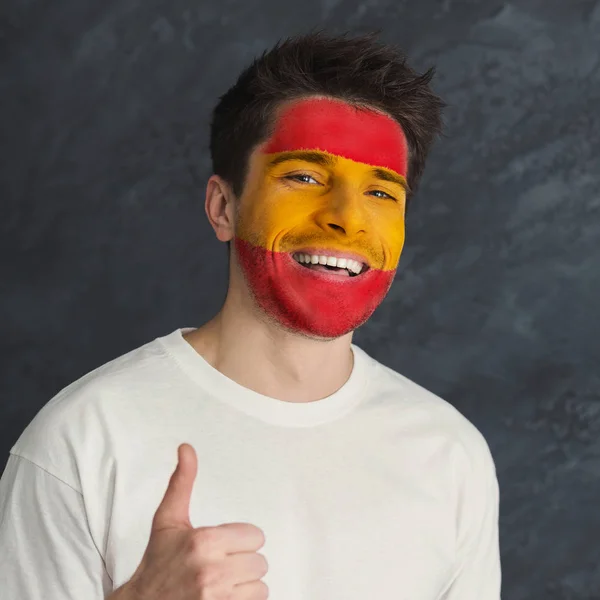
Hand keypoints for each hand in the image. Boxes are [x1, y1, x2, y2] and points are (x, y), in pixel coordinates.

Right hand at [124, 443, 268, 599]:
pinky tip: (224, 597)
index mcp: (204, 542)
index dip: (240, 540)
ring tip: (221, 584)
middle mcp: (212, 571)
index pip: (256, 536)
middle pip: (260, 562)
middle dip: (242, 563)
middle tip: (219, 566)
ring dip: (244, 586)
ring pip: (260, 587)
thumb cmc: (157, 564)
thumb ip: (182, 482)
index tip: (222, 546)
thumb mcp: (168, 520)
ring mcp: (218, 598)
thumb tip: (186, 448)